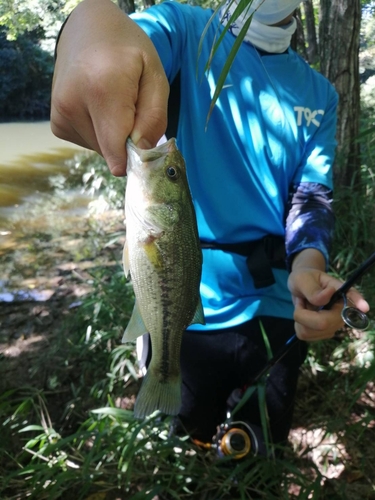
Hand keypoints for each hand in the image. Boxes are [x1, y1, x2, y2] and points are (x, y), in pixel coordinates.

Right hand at [51, 0, 168, 175]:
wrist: (89, 32)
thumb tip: (140, 153)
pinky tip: (99, 108)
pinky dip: (100, 134)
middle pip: (112, 152)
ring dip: (114, 136)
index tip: (145, 147)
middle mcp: (72, 103)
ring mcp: (60, 114)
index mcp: (101, 89)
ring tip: (112, 104)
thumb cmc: (128, 55)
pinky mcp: (57, 124)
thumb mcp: (155, 78)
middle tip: (131, 110)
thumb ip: (154, 118)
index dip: (135, 158)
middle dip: (128, 142)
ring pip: (102, 150)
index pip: (115, 150)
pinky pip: (90, 144)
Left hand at [288, 249, 368, 340]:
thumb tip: (328, 294)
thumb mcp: (302, 279)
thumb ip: (312, 289)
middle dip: (303, 315)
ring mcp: (334, 324)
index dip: (358, 302)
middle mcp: (341, 311)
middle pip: (324, 323)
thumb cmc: (304, 279)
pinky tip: (303, 315)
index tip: (364, 307)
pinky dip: (298, 324)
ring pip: (311, 331)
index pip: (351, 297)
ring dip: (300, 318)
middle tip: (300, 302)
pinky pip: (305, 335)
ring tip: (303, 305)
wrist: (300, 287)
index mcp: (339, 292)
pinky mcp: (324, 333)